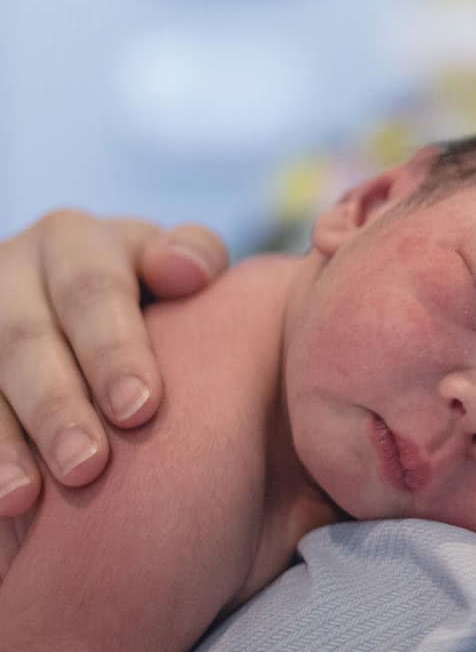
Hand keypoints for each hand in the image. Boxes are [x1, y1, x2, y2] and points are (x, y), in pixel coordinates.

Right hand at [0, 211, 227, 515]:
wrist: (84, 320)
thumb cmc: (152, 296)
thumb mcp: (174, 266)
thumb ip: (192, 258)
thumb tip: (184, 271)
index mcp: (76, 242)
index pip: (92, 292)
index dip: (114, 351)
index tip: (141, 409)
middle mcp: (12, 270)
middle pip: (25, 340)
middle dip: (56, 406)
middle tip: (87, 465)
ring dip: (1, 441)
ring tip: (23, 498)